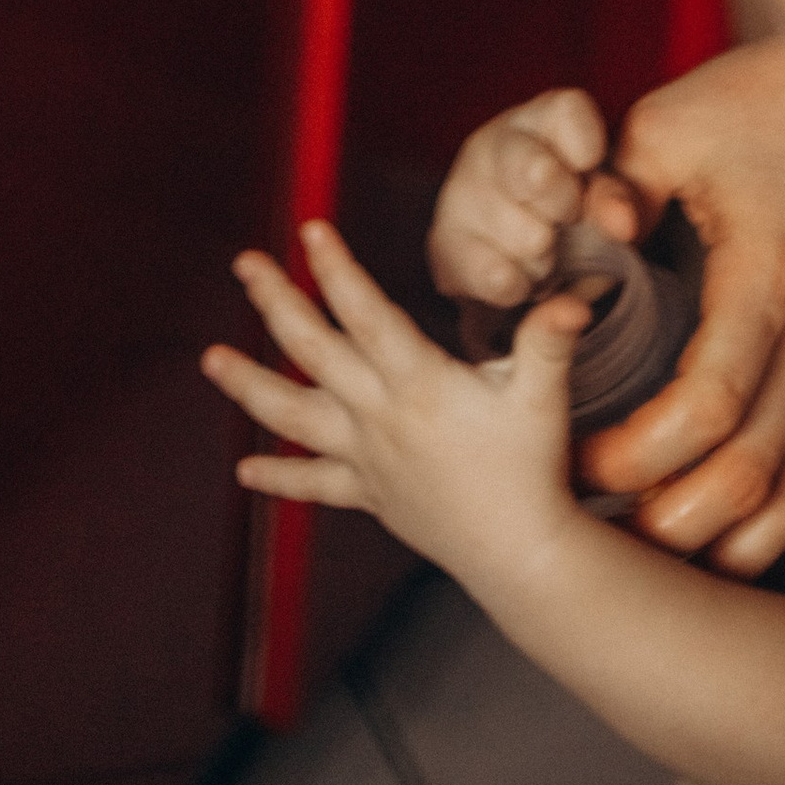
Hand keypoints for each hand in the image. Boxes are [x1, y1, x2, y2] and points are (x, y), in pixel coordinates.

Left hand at [203, 219, 590, 596]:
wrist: (520, 554)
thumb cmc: (532, 469)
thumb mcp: (542, 397)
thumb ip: (548, 341)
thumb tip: (573, 295)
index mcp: (418, 382)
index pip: (366, 313)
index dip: (336, 270)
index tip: (308, 230)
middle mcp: (380, 415)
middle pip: (312, 350)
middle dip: (275, 303)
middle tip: (243, 263)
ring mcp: (367, 457)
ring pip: (293, 416)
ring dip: (249, 385)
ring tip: (211, 360)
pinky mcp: (369, 494)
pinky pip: (315, 485)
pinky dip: (279, 479)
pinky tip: (245, 473)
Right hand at [427, 85, 614, 308]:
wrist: (515, 255)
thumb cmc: (571, 208)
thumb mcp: (605, 194)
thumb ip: (621, 192)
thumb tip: (629, 206)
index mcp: (542, 119)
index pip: (567, 111)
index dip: (586, 143)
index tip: (592, 168)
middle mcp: (495, 145)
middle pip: (535, 170)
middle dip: (563, 204)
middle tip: (567, 217)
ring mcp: (462, 191)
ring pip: (522, 234)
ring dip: (547, 257)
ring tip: (546, 252)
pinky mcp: (445, 242)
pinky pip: (495, 275)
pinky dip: (520, 285)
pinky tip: (522, 278)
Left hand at [578, 42, 784, 573]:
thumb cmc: (753, 105)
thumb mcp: (671, 125)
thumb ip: (618, 186)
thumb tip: (581, 240)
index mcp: (765, 277)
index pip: (709, 403)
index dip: (641, 451)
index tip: (580, 457)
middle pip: (748, 468)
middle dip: (669, 516)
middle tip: (597, 518)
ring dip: (719, 536)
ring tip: (646, 541)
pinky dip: (769, 524)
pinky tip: (716, 537)